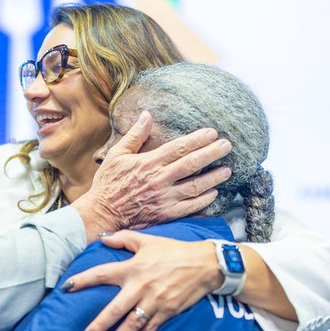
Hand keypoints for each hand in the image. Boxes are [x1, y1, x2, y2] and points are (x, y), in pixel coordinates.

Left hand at [62, 230, 222, 330]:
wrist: (206, 264)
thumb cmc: (174, 251)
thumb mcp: (148, 241)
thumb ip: (123, 240)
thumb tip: (102, 239)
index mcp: (133, 268)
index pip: (101, 274)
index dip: (82, 280)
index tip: (66, 288)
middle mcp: (141, 287)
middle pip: (114, 310)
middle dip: (98, 326)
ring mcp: (155, 302)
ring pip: (131, 325)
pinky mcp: (168, 312)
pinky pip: (150, 329)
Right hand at [72, 111, 231, 240]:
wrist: (101, 214)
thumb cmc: (107, 184)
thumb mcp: (116, 155)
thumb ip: (135, 135)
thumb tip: (147, 115)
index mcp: (149, 163)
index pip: (179, 147)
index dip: (198, 139)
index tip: (212, 133)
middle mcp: (160, 180)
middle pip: (192, 164)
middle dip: (213, 153)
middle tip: (227, 146)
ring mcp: (164, 199)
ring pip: (196, 186)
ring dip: (214, 177)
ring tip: (227, 170)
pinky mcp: (165, 214)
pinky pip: (191, 207)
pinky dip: (204, 200)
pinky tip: (213, 193)